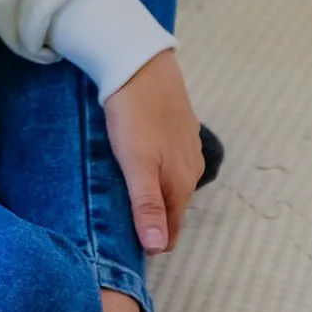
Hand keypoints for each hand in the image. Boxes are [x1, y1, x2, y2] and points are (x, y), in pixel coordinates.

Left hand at [103, 48, 203, 254]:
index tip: (125, 247)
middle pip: (172, 209)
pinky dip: (155, 172)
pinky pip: (169, 163)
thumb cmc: (134, 115)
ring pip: (171, 185)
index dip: (150, 242)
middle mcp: (191, 170)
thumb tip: (159, 249)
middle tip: (121, 225)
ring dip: (153, 197)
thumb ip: (147, 205)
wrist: (142, 62)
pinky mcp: (179, 130)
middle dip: (152, 222)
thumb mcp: (136, 164)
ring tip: (126, 199)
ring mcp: (187, 148)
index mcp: (181, 183)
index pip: (171, 231)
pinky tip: (138, 165)